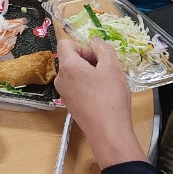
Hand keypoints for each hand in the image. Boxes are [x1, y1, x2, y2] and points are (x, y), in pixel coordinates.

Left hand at [54, 39, 144, 168]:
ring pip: (75, 74)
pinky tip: (103, 96)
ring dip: (90, 74)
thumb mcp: (112, 67)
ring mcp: (64, 93)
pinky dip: (88, 86)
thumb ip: (103, 48)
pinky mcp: (70, 104)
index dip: (83, 46)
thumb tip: (95, 41)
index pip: (66, 43)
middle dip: (88, 60)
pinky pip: (77, 87)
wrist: (108, 132)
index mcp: (67, 66)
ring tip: (106, 84)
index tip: (97, 57)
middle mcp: (60, 79)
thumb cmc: (110, 98)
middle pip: (71, 59)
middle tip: (106, 71)